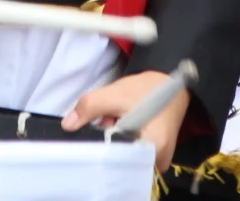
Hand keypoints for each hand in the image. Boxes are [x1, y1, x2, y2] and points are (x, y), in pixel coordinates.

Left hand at [61, 69, 190, 171]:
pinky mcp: (154, 153)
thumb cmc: (148, 88)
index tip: (97, 130)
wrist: (171, 79)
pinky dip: (123, 139)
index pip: (119, 160)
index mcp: (154, 149)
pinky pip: (132, 151)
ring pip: (125, 154)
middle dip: (109, 141)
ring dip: (115, 138)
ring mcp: (157, 159)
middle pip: (122, 158)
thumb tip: (67, 125)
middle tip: (110, 117)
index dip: (102, 147)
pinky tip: (124, 123)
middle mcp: (158, 161)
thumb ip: (90, 107)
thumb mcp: (117, 93)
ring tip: (117, 117)